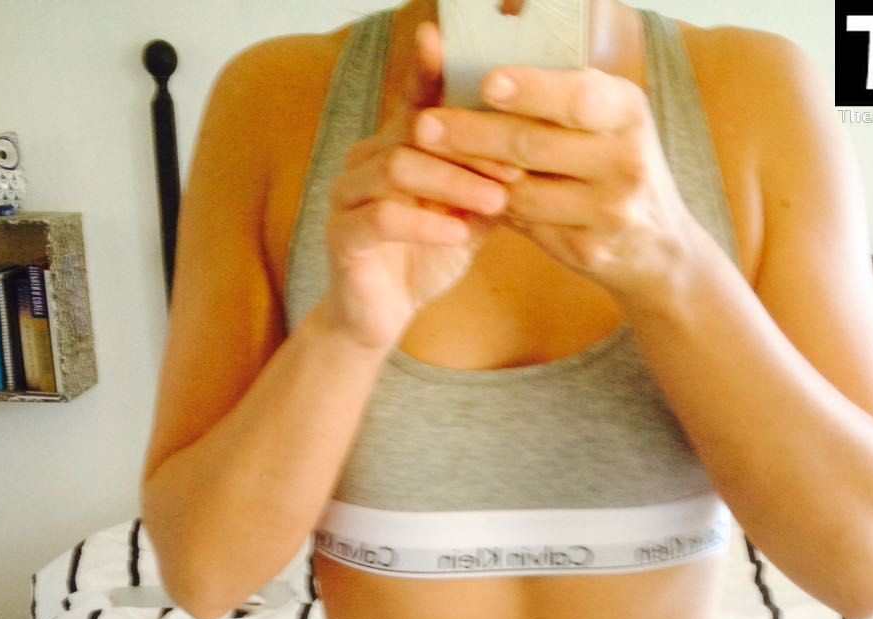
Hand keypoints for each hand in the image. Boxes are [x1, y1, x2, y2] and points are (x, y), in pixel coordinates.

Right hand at [322, 21, 525, 352]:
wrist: (380, 320)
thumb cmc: (423, 262)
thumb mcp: (467, 218)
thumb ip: (487, 184)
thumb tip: (531, 152)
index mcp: (392, 147)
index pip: (413, 100)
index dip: (429, 71)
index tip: (448, 43)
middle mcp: (363, 161)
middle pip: (413, 132)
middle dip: (469, 148)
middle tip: (514, 167)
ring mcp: (346, 196)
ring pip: (397, 167)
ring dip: (452, 183)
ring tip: (494, 201)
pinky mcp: (341, 236)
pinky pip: (382, 217)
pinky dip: (425, 223)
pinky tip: (457, 234)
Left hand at [410, 64, 694, 303]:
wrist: (658, 247)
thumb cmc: (616, 168)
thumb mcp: (610, 123)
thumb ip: (564, 101)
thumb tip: (485, 70)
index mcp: (629, 112)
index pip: (576, 97)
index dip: (530, 90)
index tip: (486, 83)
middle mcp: (625, 160)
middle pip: (536, 145)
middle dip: (474, 134)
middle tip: (426, 125)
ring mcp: (609, 210)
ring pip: (523, 190)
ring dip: (471, 174)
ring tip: (432, 158)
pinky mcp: (588, 248)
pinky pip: (526, 224)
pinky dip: (490, 207)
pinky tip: (460, 193)